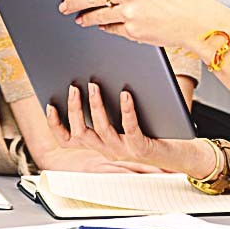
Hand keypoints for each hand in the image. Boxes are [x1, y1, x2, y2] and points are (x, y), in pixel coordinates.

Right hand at [45, 82, 215, 177]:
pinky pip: (130, 130)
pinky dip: (126, 111)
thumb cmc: (151, 129)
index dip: (55, 125)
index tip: (49, 103)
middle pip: (80, 133)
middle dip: (73, 109)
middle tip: (73, 86)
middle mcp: (107, 149)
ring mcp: (124, 150)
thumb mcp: (123, 118)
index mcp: (99, 142)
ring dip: (95, 107)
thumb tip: (92, 77)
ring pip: (101, 130)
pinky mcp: (142, 149)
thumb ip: (107, 106)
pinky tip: (126, 94)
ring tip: (95, 85)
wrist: (180, 152)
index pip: (68, 139)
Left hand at [50, 0, 229, 55]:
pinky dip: (105, 27)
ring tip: (79, 19)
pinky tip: (102, 26)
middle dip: (73, 1)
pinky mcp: (133, 30)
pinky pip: (111, 28)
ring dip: (85, 17)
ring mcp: (131, 11)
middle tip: (63, 5)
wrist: (196, 20)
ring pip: (97, 15)